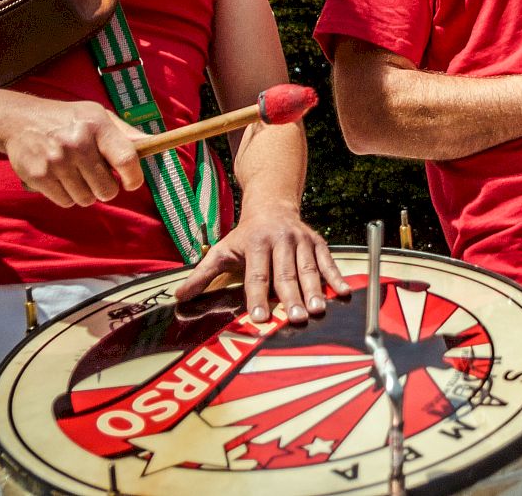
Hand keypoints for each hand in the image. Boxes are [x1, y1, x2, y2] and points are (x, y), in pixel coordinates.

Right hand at [0, 100, 144, 206]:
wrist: (19, 120)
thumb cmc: (67, 119)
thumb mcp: (98, 115)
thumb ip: (125, 133)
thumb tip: (153, 144)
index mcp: (97, 125)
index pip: (126, 159)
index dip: (134, 177)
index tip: (131, 182)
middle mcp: (77, 143)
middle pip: (107, 189)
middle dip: (106, 188)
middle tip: (97, 176)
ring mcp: (56, 161)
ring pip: (87, 199)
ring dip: (86, 192)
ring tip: (76, 174)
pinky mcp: (39, 176)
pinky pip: (66, 202)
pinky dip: (67, 196)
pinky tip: (61, 178)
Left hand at [173, 202, 348, 321]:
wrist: (272, 204)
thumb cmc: (245, 235)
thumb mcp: (222, 250)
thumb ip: (202, 275)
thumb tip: (178, 297)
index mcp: (255, 243)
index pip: (256, 275)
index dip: (256, 297)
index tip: (258, 317)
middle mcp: (280, 241)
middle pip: (285, 274)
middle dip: (290, 297)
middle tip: (296, 318)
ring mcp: (301, 241)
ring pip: (308, 269)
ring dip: (314, 291)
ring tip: (317, 311)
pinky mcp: (318, 243)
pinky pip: (328, 262)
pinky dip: (336, 278)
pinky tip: (343, 294)